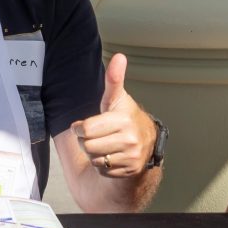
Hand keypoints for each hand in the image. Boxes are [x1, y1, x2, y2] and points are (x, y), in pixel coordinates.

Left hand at [71, 53, 155, 177]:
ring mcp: (131, 156)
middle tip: (97, 135)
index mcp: (123, 120)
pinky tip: (111, 155)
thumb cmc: (125, 117)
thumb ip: (114, 79)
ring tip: (105, 144)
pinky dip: (102, 165)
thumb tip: (119, 57)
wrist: (147, 140)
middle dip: (87, 141)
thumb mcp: (117, 98)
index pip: (86, 129)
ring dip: (94, 154)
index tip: (84, 125)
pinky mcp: (130, 170)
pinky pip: (102, 170)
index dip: (80, 128)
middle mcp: (130, 139)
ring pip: (94, 160)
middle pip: (88, 146)